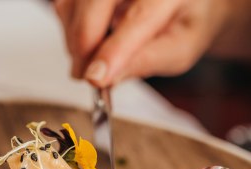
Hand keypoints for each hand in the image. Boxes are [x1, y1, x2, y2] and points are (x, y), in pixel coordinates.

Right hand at [54, 0, 230, 86]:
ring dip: (75, 38)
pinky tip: (89, 40)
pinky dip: (70, 26)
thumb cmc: (185, 20)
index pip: (139, 16)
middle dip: (84, 44)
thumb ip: (149, 61)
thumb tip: (108, 77)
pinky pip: (65, 2)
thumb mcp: (181, 47)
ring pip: (74, 3)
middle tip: (87, 76)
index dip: (114, 49)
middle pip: (96, 3)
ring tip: (93, 58)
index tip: (96, 78)